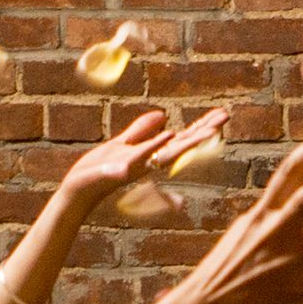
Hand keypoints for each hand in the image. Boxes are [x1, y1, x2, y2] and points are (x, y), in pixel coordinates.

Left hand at [55, 107, 228, 208]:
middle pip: (182, 145)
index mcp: (150, 154)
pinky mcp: (117, 169)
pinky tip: (169, 135)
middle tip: (225, 118)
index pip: (182, 138)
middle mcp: (148, 162)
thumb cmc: (99, 168)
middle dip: (204, 132)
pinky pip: (139, 157)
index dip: (201, 126)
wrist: (77, 189)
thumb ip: (142, 130)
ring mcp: (135, 166)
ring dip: (188, 142)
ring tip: (208, 131)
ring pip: (166, 153)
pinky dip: (154, 146)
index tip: (222, 114)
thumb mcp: (123, 143)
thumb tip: (164, 116)